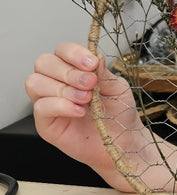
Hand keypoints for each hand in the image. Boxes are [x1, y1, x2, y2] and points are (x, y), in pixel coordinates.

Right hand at [26, 43, 149, 191]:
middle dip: (68, 72)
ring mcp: (49, 102)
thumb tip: (94, 55)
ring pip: (35, 82)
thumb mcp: (117, 88)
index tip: (91, 64)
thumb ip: (103, 72)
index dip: (74, 53)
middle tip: (90, 84)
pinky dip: (60, 106)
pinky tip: (79, 111)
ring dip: (63, 89)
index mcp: (74, 70)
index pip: (61, 50)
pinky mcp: (45, 123)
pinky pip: (40, 107)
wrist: (123, 143)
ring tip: (86, 99)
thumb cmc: (119, 115)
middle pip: (43, 63)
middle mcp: (57, 83)